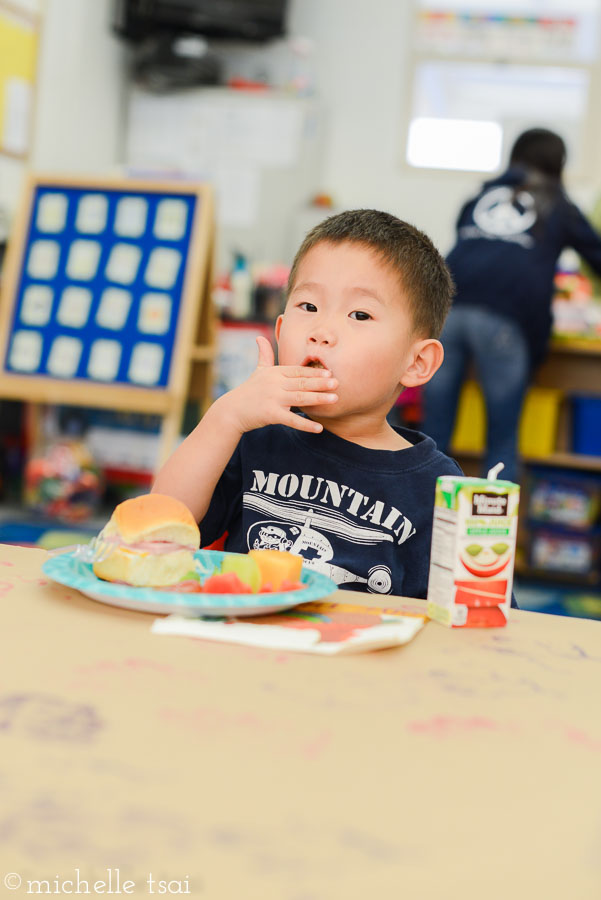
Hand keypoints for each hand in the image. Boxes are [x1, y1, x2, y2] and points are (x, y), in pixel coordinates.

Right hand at [218, 336, 337, 433]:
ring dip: (318, 398)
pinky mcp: (270, 414)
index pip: (298, 371)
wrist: (231, 411)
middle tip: (337, 383)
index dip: (314, 372)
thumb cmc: (248, 391)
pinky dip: (305, 424)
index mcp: (275, 373)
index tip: (330, 372)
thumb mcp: (258, 371)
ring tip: (334, 399)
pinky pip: (291, 420)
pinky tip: (319, 428)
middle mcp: (274, 384)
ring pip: (300, 398)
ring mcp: (273, 399)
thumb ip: (264, 355)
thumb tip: (260, 338)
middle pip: (301, 383)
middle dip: (320, 383)